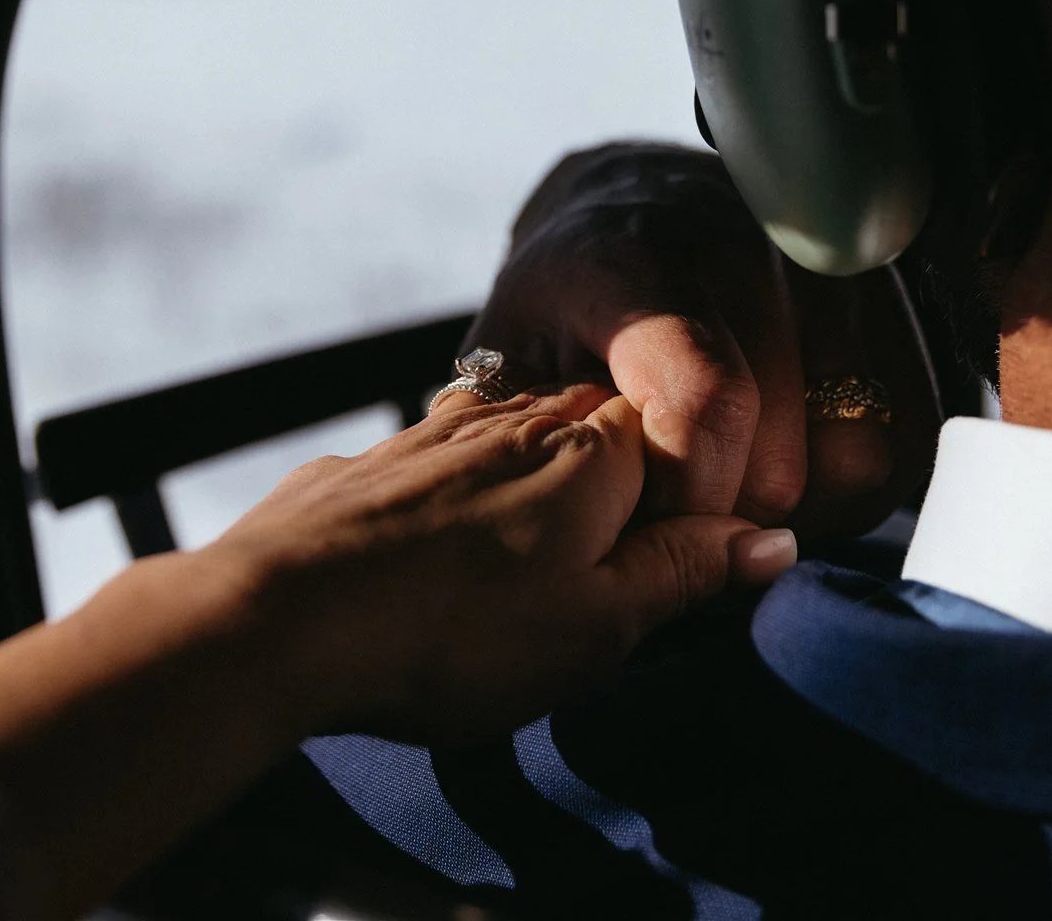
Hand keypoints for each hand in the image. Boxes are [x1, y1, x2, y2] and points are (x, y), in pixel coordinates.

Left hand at [217, 383, 795, 743]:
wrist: (278, 617)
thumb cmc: (453, 633)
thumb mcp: (596, 628)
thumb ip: (685, 572)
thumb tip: (772, 540)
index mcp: (594, 451)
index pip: (685, 433)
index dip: (697, 496)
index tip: (684, 566)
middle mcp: (519, 417)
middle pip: (603, 431)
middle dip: (622, 491)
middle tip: (606, 582)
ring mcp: (436, 431)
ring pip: (519, 444)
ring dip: (537, 496)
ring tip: (520, 578)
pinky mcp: (369, 461)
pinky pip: (442, 467)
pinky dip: (458, 505)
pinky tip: (438, 561)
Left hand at [459, 144, 940, 537]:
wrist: (637, 205)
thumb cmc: (566, 306)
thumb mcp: (513, 352)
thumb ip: (535, 434)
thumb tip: (580, 535)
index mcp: (638, 262)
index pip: (705, 400)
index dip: (686, 493)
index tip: (648, 521)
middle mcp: (750, 256)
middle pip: (783, 454)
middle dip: (728, 519)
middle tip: (682, 516)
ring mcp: (835, 277)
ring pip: (859, 456)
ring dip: (802, 510)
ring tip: (740, 496)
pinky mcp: (895, 306)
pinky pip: (909, 440)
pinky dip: (859, 488)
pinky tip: (798, 476)